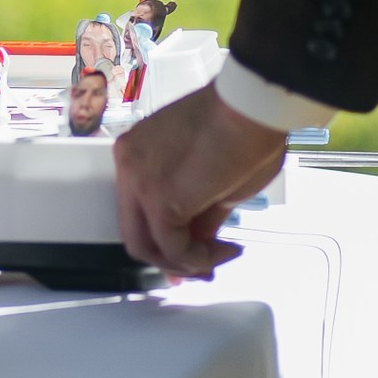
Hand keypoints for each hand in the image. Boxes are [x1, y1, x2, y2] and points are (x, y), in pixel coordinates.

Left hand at [112, 83, 288, 280]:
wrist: (251, 108)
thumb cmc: (242, 130)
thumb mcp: (212, 178)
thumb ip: (198, 212)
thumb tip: (198, 245)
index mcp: (135, 152)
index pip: (137, 209)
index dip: (164, 239)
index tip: (194, 252)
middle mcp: (127, 165)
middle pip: (135, 232)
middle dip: (171, 259)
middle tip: (206, 268)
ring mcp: (138, 181)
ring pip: (147, 245)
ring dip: (186, 264)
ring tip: (222, 255)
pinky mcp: (159, 200)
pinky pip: (174, 248)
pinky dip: (199, 260)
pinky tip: (225, 250)